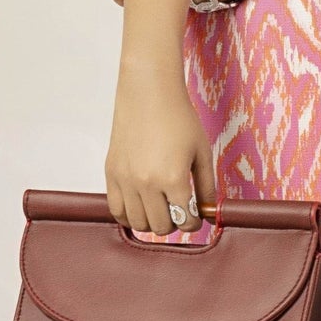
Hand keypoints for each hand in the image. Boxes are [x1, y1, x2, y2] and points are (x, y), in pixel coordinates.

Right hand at [106, 73, 217, 236]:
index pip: (185, 221)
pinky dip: (128, 215)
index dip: (195, 223)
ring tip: (161, 209)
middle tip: (180, 212)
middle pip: (161, 227)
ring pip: (137, 224)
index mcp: (173, 178)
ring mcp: (125, 180)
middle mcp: (146, 183)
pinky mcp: (111, 173)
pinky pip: (116, 210)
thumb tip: (209, 212)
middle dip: (175, 224)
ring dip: (152, 222)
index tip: (197, 217)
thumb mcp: (201, 153)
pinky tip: (140, 207)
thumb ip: (207, 186)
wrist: (148, 93)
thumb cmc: (178, 118)